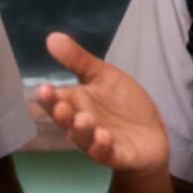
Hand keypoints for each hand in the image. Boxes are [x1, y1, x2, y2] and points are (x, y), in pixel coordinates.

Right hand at [36, 33, 171, 179]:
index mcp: (75, 103)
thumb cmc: (120, 104)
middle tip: (61, 105)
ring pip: (85, 139)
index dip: (49, 97)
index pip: (56, 100)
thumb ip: (78, 60)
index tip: (43, 88)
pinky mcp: (118, 155)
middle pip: (66, 121)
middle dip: (62, 114)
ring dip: (83, 130)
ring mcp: (98, 142)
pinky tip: (104, 137)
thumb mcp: (102, 75)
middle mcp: (81, 124)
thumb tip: (52, 37)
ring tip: (83, 119)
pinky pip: (108, 154)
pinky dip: (104, 147)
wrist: (150, 133)